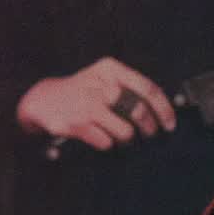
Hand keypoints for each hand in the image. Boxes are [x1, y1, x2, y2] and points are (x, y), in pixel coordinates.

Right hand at [15, 57, 177, 148]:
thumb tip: (163, 107)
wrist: (44, 99)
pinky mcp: (77, 124)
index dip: (164, 109)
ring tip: (121, 137)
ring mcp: (88, 105)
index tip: (170, 123)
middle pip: (139, 111)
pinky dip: (108, 144)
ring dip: (127, 139)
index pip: (148, 89)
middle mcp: (100, 85)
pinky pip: (106, 142)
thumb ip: (130, 87)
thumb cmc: (82, 90)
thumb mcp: (104, 77)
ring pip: (125, 131)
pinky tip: (101, 137)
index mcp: (110, 70)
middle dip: (149, 128)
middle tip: (150, 134)